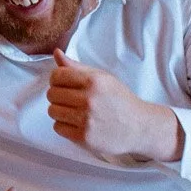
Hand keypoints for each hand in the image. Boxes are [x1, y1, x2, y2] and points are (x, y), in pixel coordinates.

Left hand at [45, 51, 182, 163]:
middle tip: (71, 100)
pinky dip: (64, 125)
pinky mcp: (84, 137)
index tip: (63, 84)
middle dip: (58, 96)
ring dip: (60, 111)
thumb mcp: (103, 78)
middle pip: (52, 94)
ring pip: (52, 111)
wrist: (139, 127)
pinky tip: (77, 123)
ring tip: (74, 112)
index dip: (57, 79)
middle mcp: (89, 99)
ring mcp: (86, 120)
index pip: (57, 75)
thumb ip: (77, 67)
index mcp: (94, 81)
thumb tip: (56, 53)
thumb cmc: (120, 101)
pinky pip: (58, 128)